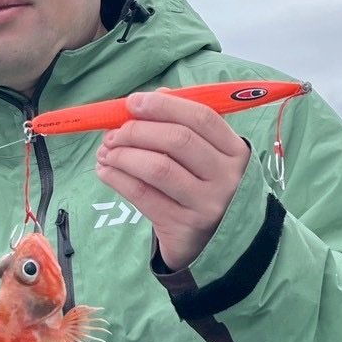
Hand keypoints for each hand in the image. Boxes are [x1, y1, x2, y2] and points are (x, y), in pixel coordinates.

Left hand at [95, 90, 249, 269]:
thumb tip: (151, 97)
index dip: (164, 106)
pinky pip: (143, 196)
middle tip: (114, 133)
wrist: (216, 244)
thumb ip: (185, 125)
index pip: (201, 118)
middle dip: (138, 130)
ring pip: (158, 168)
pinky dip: (118, 179)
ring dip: (124, 154)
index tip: (133, 102)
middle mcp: (227, 177)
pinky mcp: (183, 227)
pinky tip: (105, 171)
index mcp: (236, 151)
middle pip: (178, 140)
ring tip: (106, 152)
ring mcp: (206, 204)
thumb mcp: (209, 158)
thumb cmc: (205, 188)